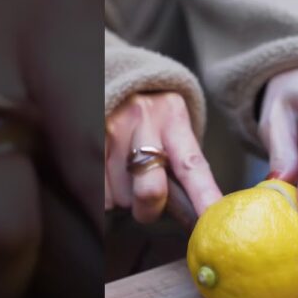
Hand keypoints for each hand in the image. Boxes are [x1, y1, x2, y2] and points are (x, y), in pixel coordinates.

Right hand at [105, 92, 221, 221]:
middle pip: (149, 191)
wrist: (114, 79)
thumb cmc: (151, 115)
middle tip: (149, 200)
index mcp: (173, 119)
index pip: (192, 166)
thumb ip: (183, 162)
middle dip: (150, 209)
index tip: (212, 218)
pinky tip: (107, 171)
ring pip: (119, 197)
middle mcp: (142, 120)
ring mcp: (110, 128)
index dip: (203, 196)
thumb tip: (196, 212)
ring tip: (123, 170)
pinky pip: (96, 192)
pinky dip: (103, 192)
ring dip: (123, 196)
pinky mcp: (85, 138)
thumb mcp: (174, 126)